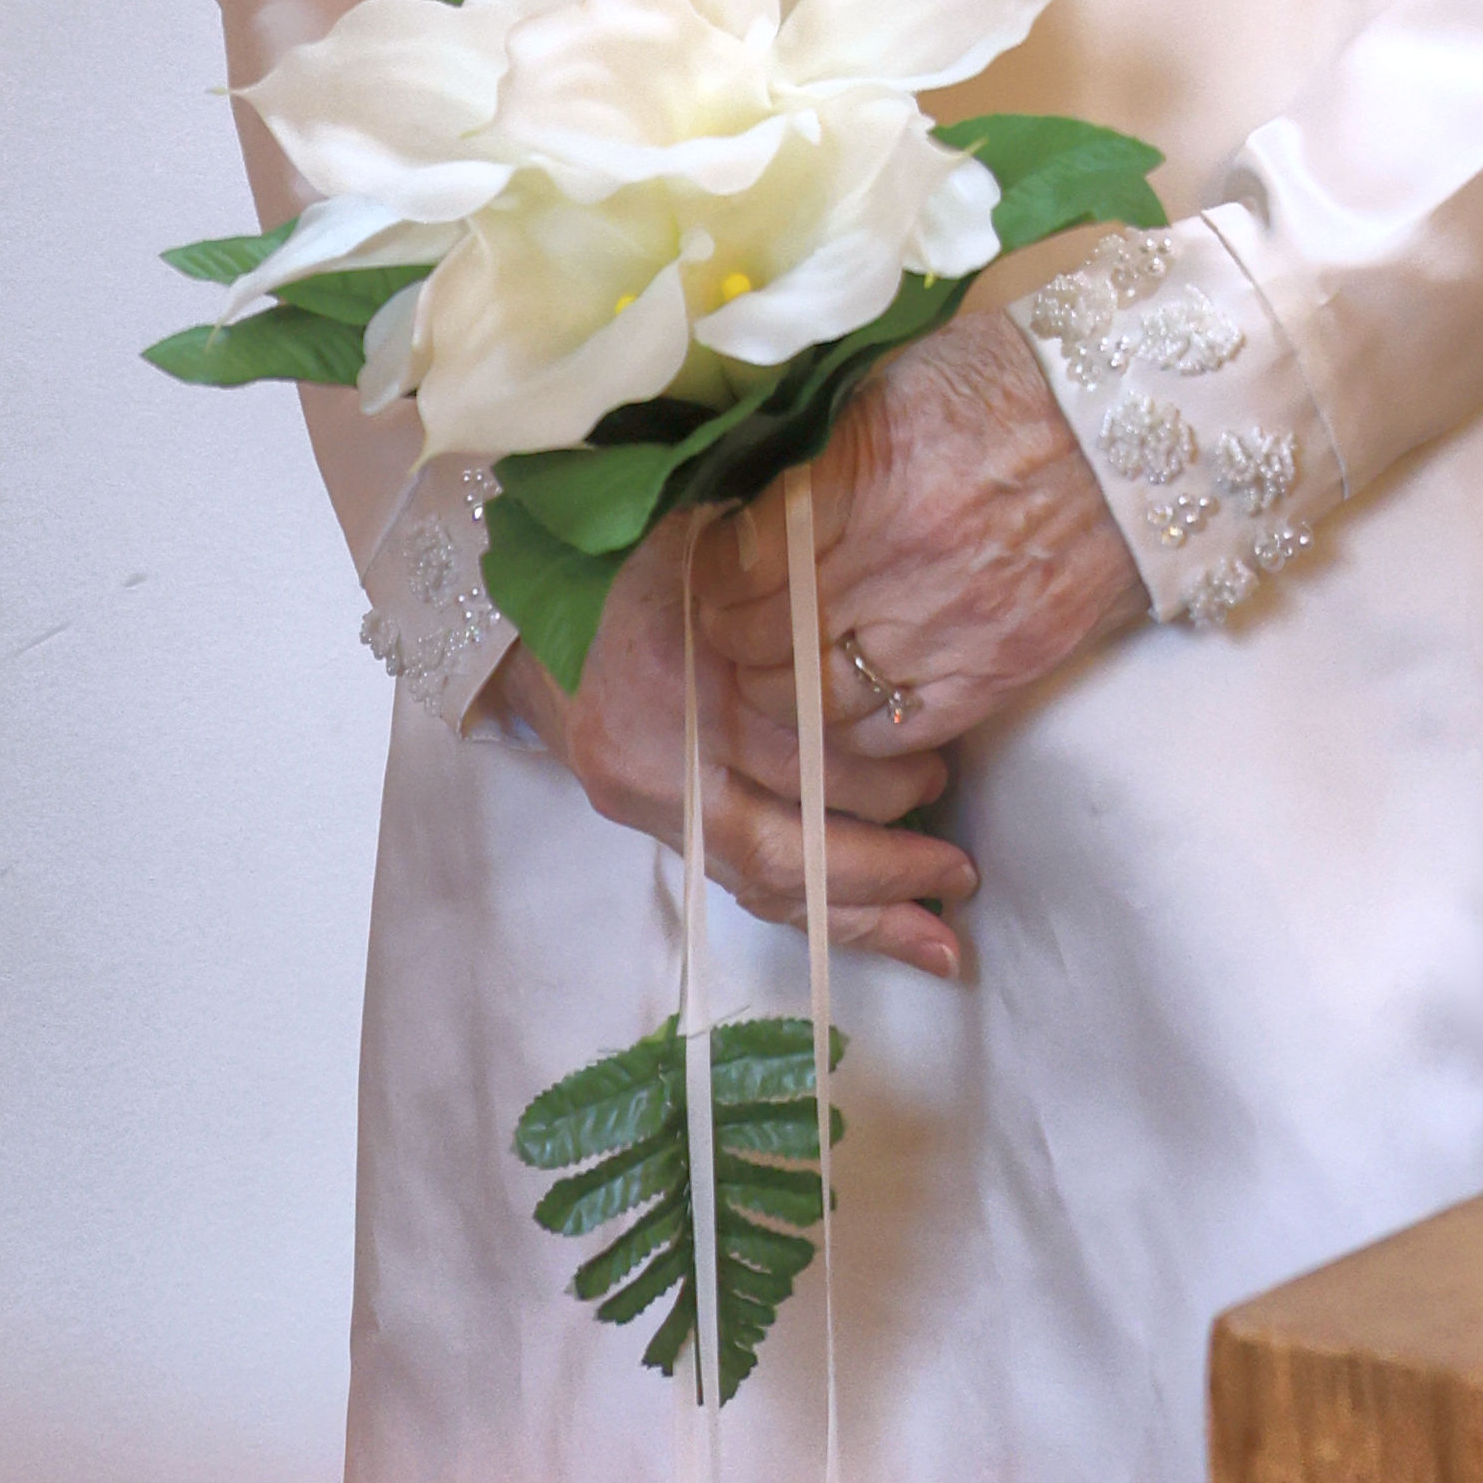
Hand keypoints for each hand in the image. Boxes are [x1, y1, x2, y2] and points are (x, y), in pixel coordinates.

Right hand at [480, 523, 977, 982]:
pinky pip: (735, 882)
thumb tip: (903, 615)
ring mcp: (643, 795)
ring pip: (763, 881)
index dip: (877, 772)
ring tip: (938, 943)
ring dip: (858, 915)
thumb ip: (790, 579)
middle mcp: (657, 750)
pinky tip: (872, 927)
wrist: (524, 591)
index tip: (944, 767)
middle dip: (884, 866)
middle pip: (786, 839)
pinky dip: (810, 909)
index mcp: (681, 669)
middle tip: (959, 867)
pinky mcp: (638, 818)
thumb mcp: (717, 539)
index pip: (794, 752)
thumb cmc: (639, 548)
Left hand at [690, 296, 1147, 768]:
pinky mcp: (1000, 672)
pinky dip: (853, 732)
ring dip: (779, 691)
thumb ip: (816, 450)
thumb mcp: (893, 382)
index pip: (742, 563)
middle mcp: (903, 567)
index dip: (709, 572)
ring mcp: (954, 630)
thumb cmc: (1011, 382)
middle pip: (768, 641)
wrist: (1135, 421)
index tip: (704, 563)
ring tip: (770, 668)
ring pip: (820, 703)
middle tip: (722, 621)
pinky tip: (840, 703)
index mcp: (868, 480)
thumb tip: (741, 499)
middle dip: (728, 635)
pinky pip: (897, 734)